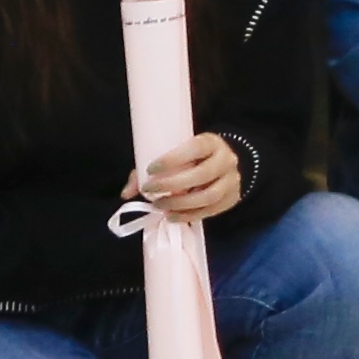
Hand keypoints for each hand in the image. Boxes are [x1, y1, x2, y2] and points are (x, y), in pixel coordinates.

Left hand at [127, 132, 247, 223]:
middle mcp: (226, 160)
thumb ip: (150, 169)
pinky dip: (190, 216)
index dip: (173, 159)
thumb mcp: (176, 154)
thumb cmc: (192, 158)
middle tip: (150, 191)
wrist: (223, 164)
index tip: (151, 168)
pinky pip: (212, 211)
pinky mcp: (232, 198)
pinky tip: (173, 216)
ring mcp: (232, 180)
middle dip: (172, 185)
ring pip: (208, 196)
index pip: (195, 148)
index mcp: (211, 142)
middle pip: (202, 175)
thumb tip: (126, 193)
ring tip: (160, 207)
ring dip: (180, 205)